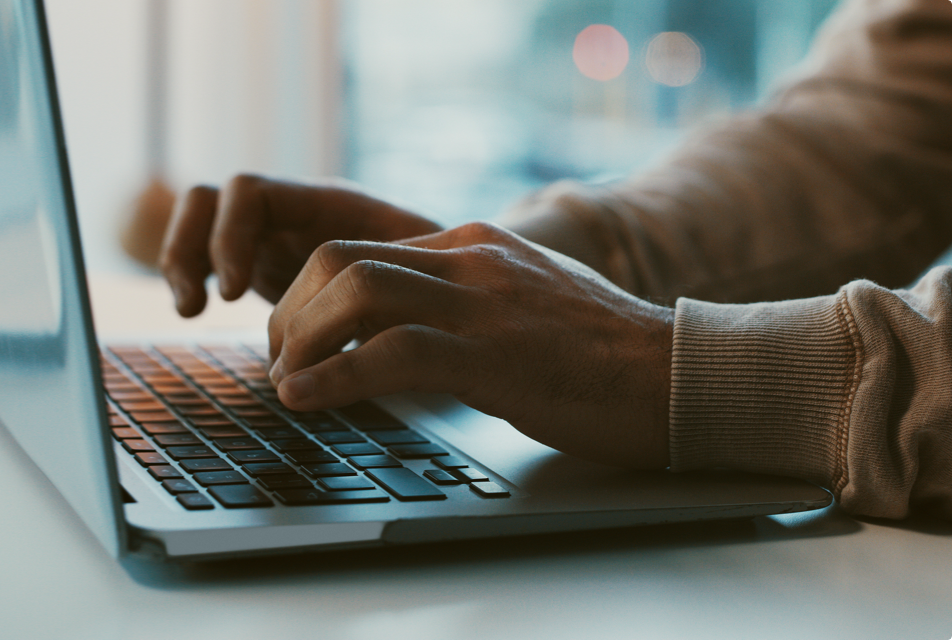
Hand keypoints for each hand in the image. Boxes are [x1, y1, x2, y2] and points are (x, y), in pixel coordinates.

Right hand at [159, 175, 442, 316]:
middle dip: (193, 246)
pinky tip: (198, 311)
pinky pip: (209, 253)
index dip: (231, 237)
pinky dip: (194, 275)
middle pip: (211, 199)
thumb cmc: (440, 270)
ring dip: (182, 259)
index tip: (233, 291)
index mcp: (325, 203)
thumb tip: (366, 311)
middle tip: (205, 304)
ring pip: (201, 222)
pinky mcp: (268, 264)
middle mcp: (292, 212)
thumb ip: (389, 279)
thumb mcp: (421, 272)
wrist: (443, 277)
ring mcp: (275, 235)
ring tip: (190, 309)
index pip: (250, 193)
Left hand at [268, 221, 673, 467]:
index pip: (360, 247)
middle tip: (280, 360)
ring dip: (300, 341)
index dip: (310, 294)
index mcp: (473, 244)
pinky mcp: (496, 355)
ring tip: (287, 383)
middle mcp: (471, 259)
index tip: (295, 338)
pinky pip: (391, 353)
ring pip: (355, 293)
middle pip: (340, 259)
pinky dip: (334, 378)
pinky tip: (307, 400)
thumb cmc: (599, 351)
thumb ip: (464, 297)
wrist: (676, 373)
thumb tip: (401, 324)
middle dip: (291, 313)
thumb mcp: (521, 300)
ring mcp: (484, 302)